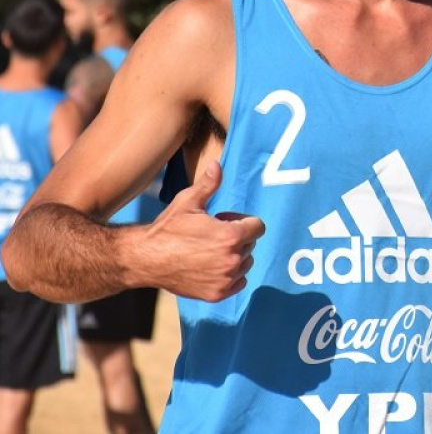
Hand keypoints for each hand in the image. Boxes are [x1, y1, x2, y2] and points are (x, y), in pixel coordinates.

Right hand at [140, 161, 265, 301]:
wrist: (145, 259)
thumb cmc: (167, 228)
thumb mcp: (188, 202)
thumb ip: (208, 184)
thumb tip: (217, 165)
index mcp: (231, 236)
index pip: (258, 227)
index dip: (244, 221)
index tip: (225, 220)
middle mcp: (232, 260)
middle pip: (250, 244)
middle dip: (237, 237)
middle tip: (212, 234)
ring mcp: (225, 279)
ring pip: (245, 264)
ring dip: (234, 256)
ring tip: (209, 250)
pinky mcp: (217, 294)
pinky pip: (239, 282)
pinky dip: (230, 275)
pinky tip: (211, 266)